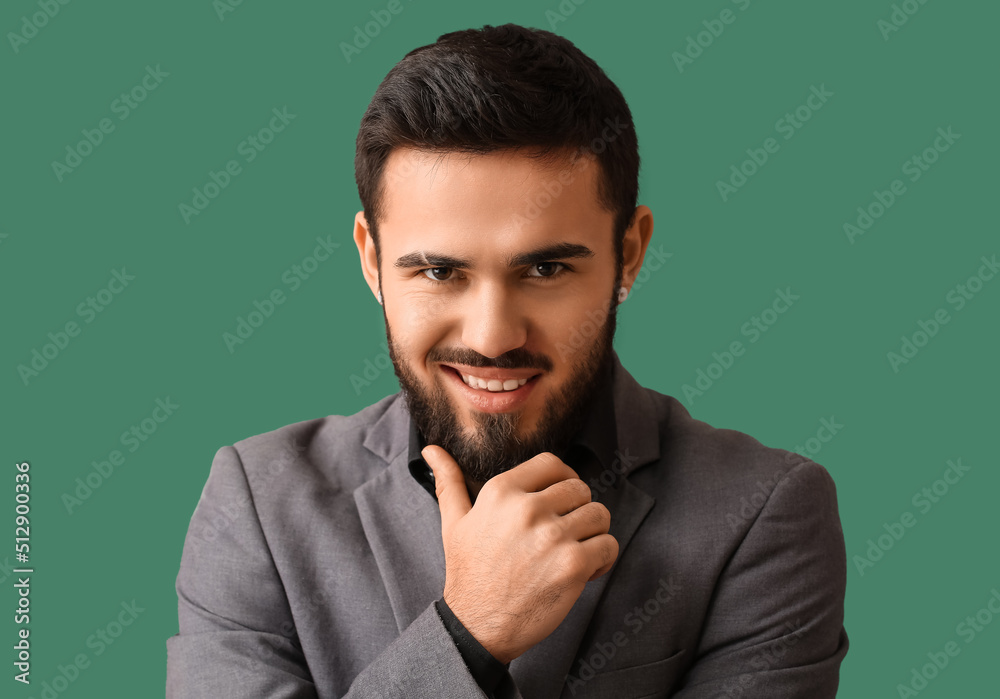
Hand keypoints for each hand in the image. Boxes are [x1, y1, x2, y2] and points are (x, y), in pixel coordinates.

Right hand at [423, 445, 618, 664]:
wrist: (476, 626)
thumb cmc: (468, 574)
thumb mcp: (453, 523)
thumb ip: (449, 482)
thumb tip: (432, 450)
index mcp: (502, 491)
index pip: (553, 464)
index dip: (563, 480)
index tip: (561, 502)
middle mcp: (528, 508)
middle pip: (580, 489)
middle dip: (578, 511)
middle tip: (565, 534)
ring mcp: (552, 536)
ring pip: (599, 514)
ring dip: (593, 534)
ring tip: (575, 551)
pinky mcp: (573, 564)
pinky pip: (608, 545)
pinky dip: (604, 558)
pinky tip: (586, 570)